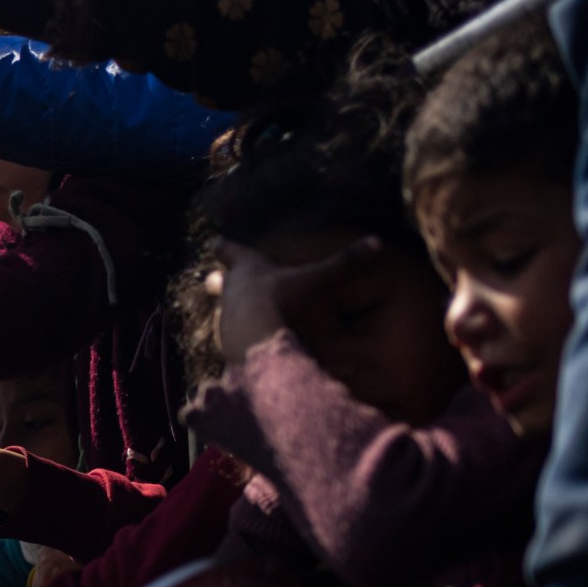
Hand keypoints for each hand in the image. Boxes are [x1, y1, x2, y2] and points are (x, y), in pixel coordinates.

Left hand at [211, 236, 381, 368]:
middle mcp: (231, 291)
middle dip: (218, 280)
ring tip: (233, 313)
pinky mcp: (228, 344)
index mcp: (248, 268)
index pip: (231, 251)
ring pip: (224, 309)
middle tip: (209, 279)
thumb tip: (378, 242)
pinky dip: (237, 336)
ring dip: (229, 310)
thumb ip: (345, 264)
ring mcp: (226, 319)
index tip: (215, 242)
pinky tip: (244, 344)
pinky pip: (232, 337)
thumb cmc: (283, 300)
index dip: (226, 246)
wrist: (257, 339)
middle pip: (219, 282)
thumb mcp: (318, 280)